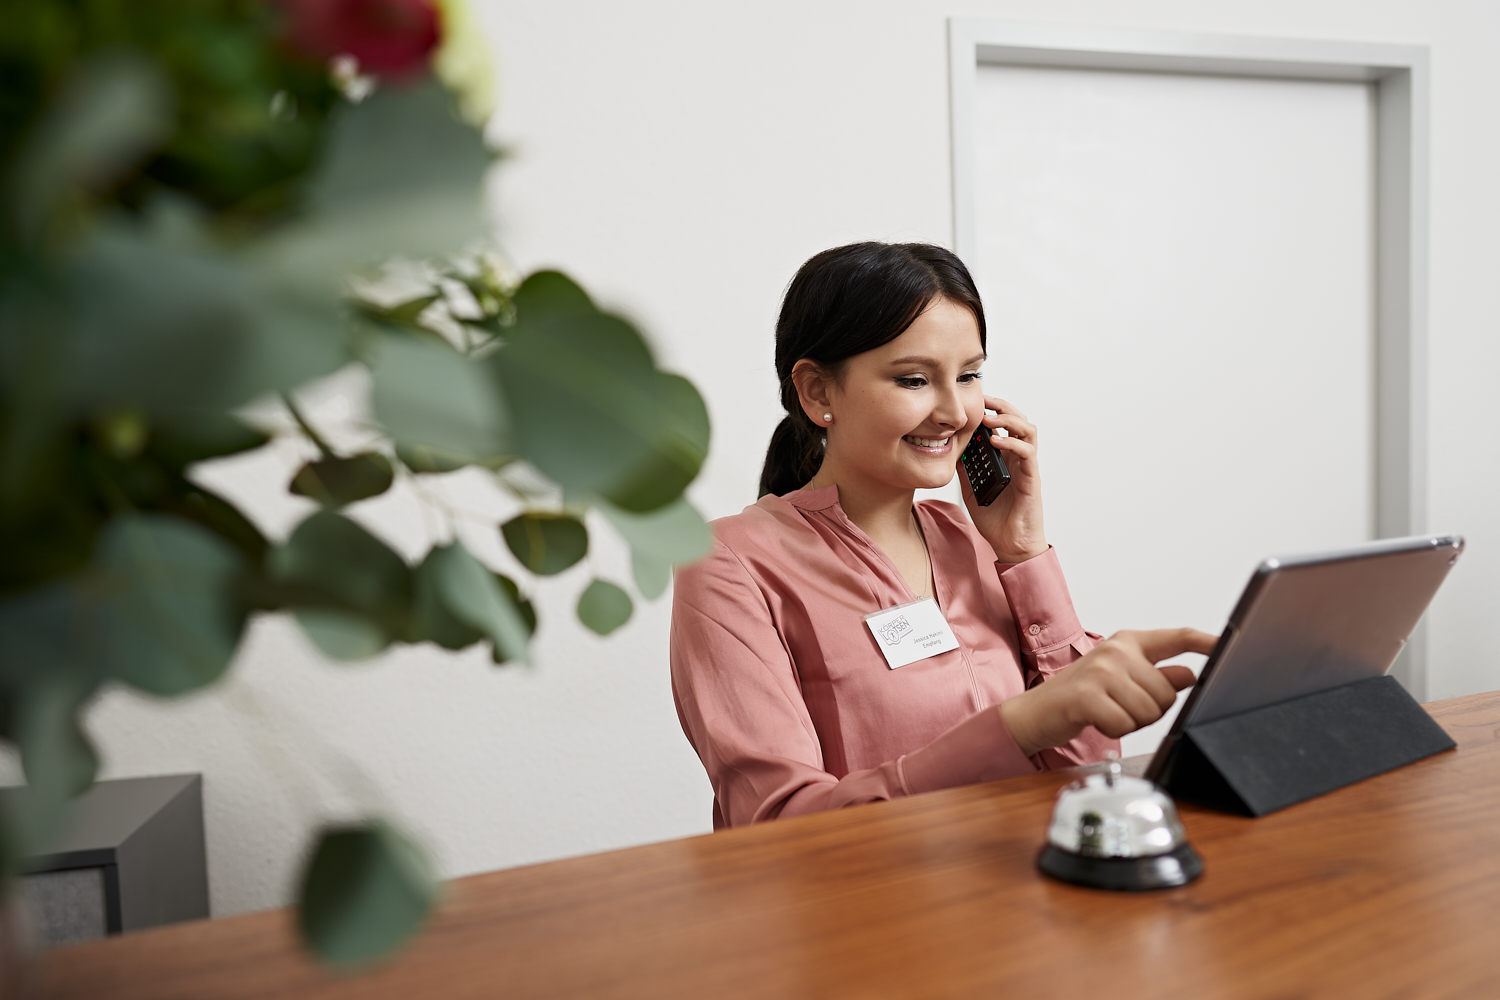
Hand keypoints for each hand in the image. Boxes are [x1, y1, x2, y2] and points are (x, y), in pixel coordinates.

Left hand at [958, 395, 1045, 562]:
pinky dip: (1012, 442)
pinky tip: (996, 441)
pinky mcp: (1031, 478)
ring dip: (1009, 419)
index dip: (992, 408)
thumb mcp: (971, 488)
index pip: (1004, 424)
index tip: (975, 400)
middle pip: (1018, 419)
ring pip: (1028, 430)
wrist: (1010, 544)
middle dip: (1002, 405)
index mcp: (1005, 457)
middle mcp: (1018, 457)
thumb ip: (965, 468)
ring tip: (989, 418)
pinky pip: (1027, 453)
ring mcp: (1026, 466)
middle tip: (984, 399)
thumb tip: (949, 450)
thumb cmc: (995, 518)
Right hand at [998, 628, 1218, 756]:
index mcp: (1128, 643)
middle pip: (1168, 692)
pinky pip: (1126, 723)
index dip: (1206, 643)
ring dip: (1132, 722)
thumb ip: (1156, 676)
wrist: (1034, 712)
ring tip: (1107, 712)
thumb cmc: (1080, 697)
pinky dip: (1115, 730)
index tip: (1228, 646)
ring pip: (1150, 711)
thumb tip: (1190, 673)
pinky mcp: (1089, 695)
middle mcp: (1116, 651)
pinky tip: (1097, 720)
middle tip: (1120, 707)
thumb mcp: (1121, 680)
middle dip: (1150, 710)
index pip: (1177, 638)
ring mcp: (1102, 671)